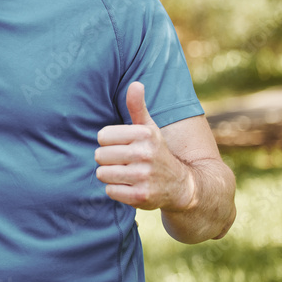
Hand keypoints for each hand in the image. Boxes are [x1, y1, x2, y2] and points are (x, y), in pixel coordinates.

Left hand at [95, 82, 194, 210]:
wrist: (181, 185)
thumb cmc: (157, 152)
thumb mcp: (150, 128)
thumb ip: (138, 107)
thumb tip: (135, 84)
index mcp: (144, 134)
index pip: (102, 136)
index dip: (108, 142)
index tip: (121, 146)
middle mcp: (145, 154)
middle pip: (99, 155)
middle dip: (107, 160)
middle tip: (123, 162)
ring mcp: (143, 176)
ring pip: (102, 173)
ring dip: (110, 175)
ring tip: (125, 174)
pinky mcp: (141, 197)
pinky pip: (110, 191)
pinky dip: (116, 191)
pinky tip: (129, 187)